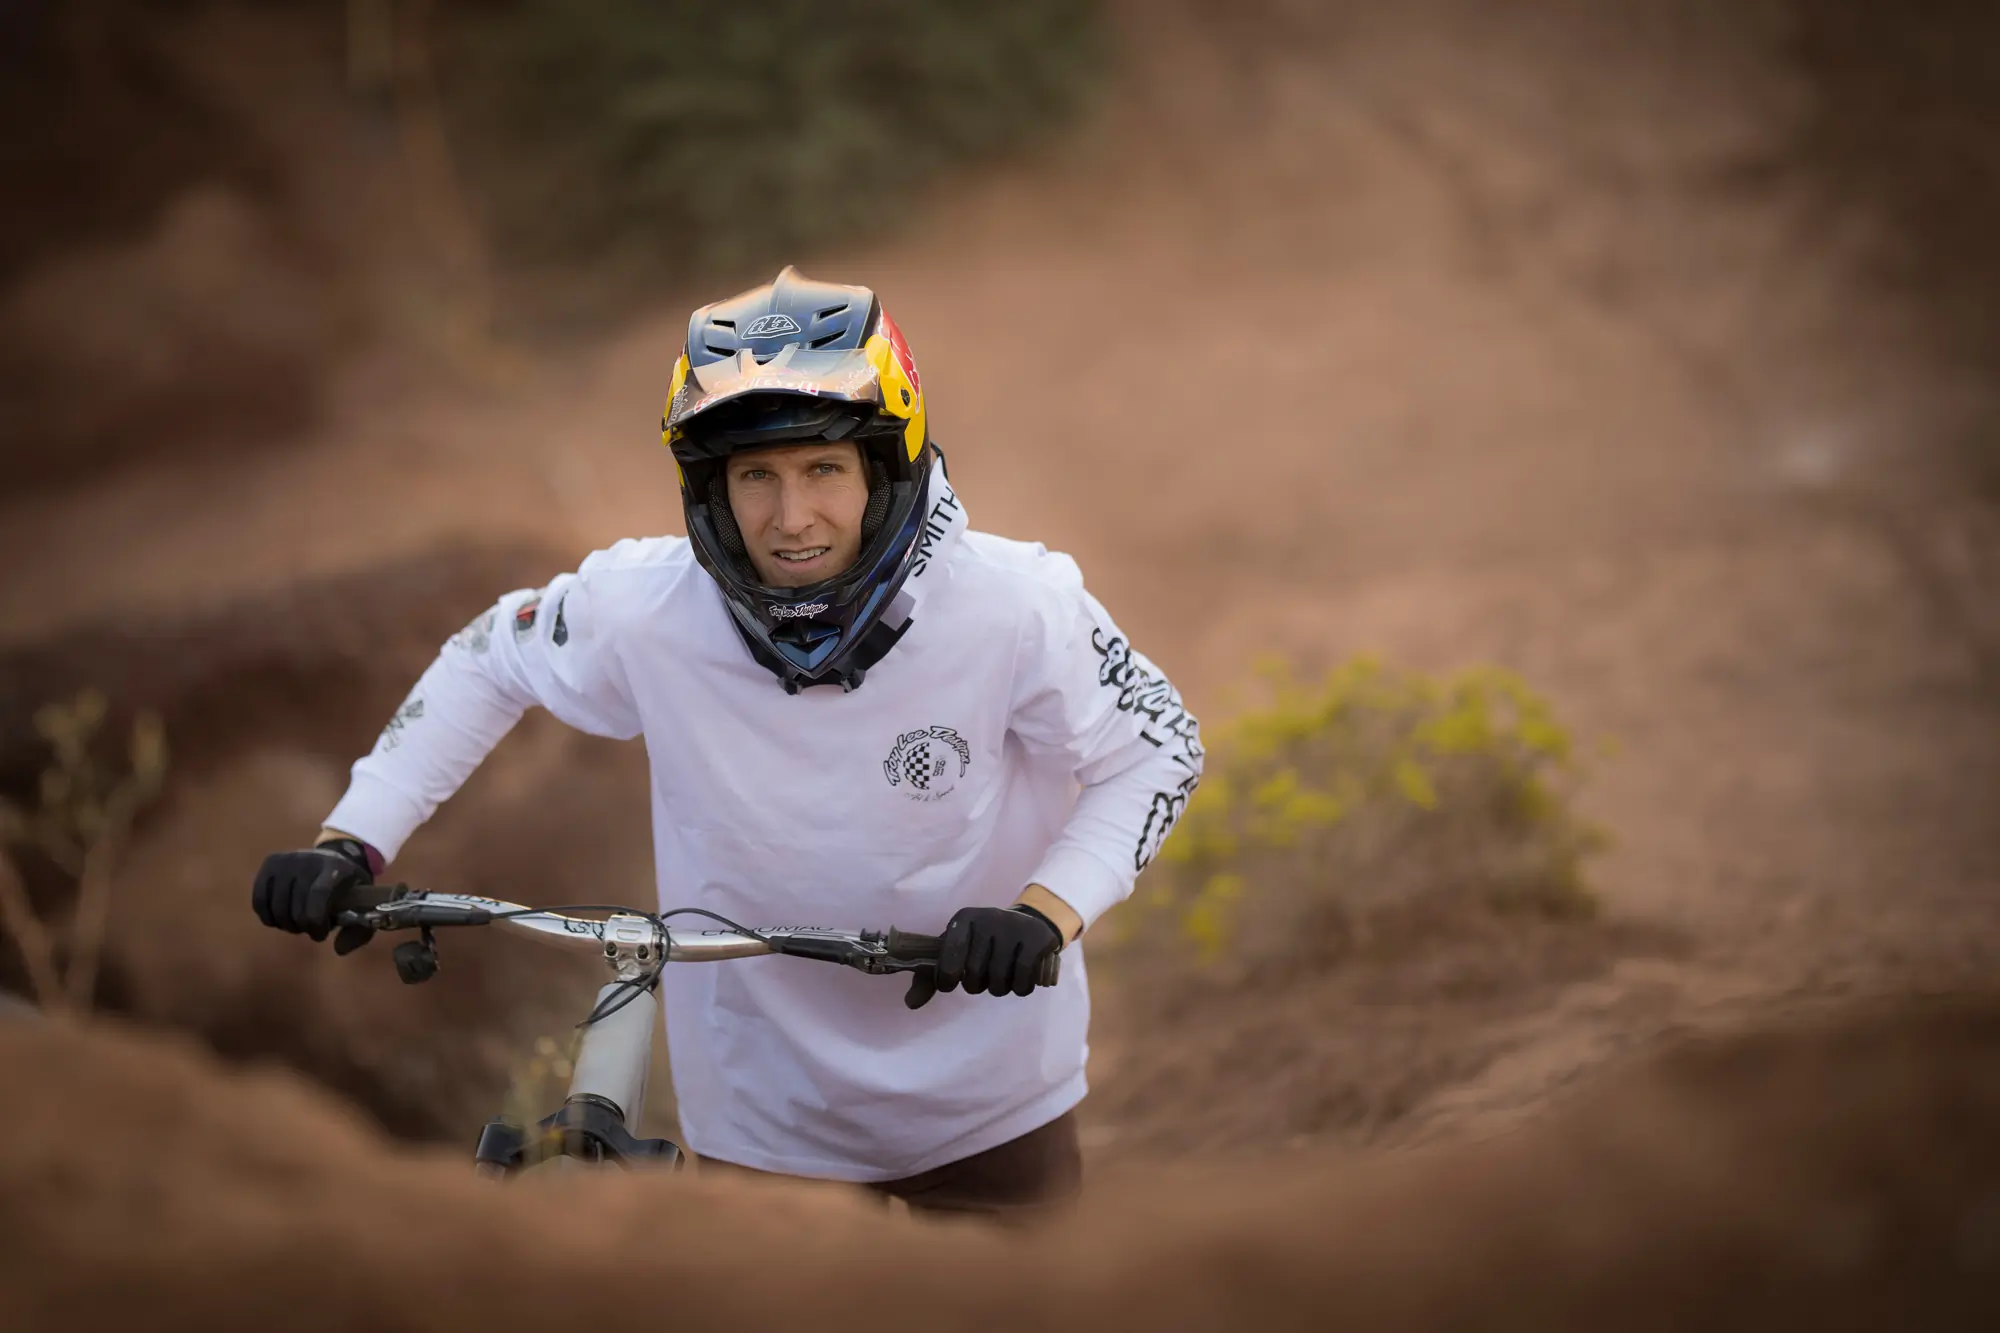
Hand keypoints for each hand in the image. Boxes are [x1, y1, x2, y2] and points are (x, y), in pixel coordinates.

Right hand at [251, 841, 372, 944]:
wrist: (333, 858)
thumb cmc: (348, 888)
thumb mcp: (363, 904)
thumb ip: (359, 930)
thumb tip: (339, 950)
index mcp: (335, 867)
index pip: (318, 894)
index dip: (316, 921)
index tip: (321, 934)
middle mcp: (308, 860)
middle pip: (296, 908)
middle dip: (303, 928)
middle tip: (311, 929)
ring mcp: (286, 860)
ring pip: (277, 908)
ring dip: (287, 925)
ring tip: (299, 924)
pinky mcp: (270, 864)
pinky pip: (259, 901)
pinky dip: (269, 918)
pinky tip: (282, 919)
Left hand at [906, 905, 1061, 1008]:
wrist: (1028, 924)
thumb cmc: (983, 943)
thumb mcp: (955, 952)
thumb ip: (929, 977)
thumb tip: (910, 1003)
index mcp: (963, 919)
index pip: (947, 960)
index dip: (946, 979)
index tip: (952, 981)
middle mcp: (987, 918)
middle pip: (974, 975)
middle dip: (977, 985)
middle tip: (984, 975)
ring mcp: (1014, 927)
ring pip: (999, 981)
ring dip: (999, 988)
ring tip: (1002, 976)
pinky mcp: (1036, 938)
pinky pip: (1023, 979)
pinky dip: (1020, 988)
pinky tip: (1021, 978)